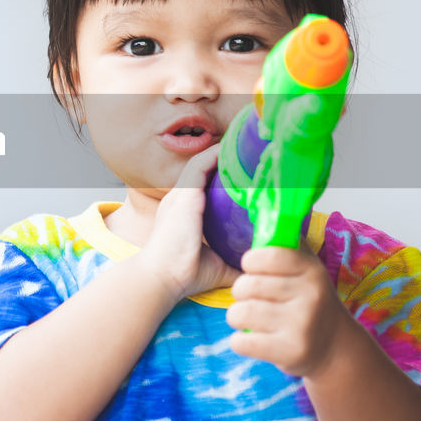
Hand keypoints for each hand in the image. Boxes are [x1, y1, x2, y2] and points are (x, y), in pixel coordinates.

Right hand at [136, 145, 240, 300]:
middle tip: (248, 152)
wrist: (162, 277)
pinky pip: (201, 165)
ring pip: (202, 163)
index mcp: (184, 213)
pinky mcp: (185, 194)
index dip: (220, 174)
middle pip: (202, 170)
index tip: (242, 170)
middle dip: (222, 160)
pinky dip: (216, 154)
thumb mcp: (216, 265)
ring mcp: (181, 194)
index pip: (203, 185)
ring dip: (221, 152)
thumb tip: (258, 271)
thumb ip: (235, 263)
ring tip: (243, 143)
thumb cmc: (184, 273)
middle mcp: (180, 199)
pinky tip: (232, 148)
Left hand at [225, 245, 350, 376]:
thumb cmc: (311, 301)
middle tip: (250, 297)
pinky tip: (253, 338)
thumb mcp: (308, 269)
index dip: (250, 261)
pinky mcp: (289, 352)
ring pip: (239, 313)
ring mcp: (300, 326)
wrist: (335, 348)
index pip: (267, 255)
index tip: (251, 268)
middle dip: (240, 292)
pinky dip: (240, 341)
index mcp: (311, 271)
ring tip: (250, 317)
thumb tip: (265, 212)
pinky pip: (241, 342)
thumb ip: (287, 244)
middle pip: (246, 285)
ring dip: (237, 316)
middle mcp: (309, 297)